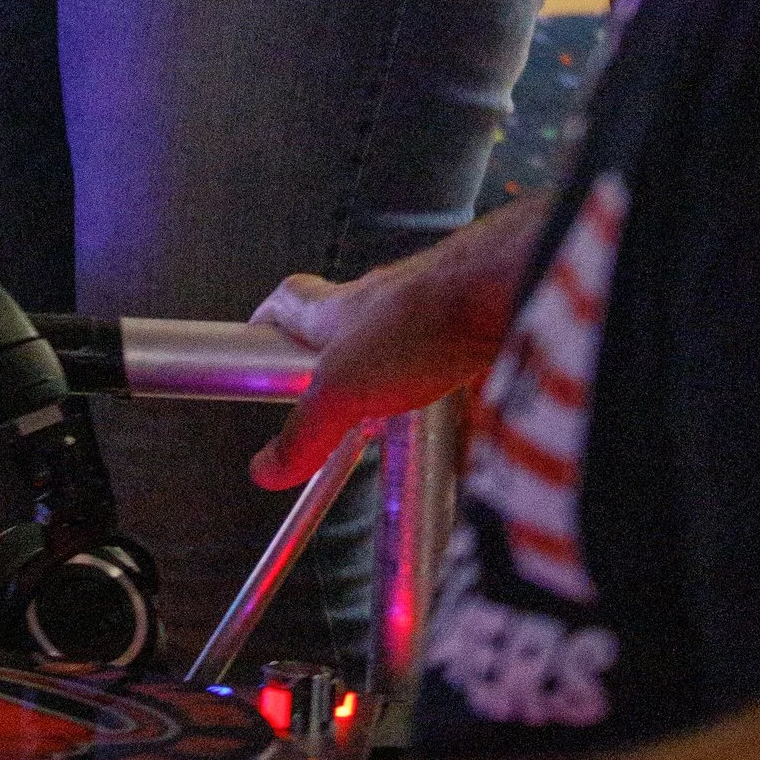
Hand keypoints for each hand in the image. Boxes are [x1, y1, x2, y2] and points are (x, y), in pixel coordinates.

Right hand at [247, 202, 536, 488]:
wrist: (503, 292)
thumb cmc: (428, 314)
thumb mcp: (344, 388)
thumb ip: (305, 431)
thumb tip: (268, 466)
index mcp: (338, 310)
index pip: (289, 301)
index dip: (268, 320)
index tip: (255, 340)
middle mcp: (381, 306)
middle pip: (343, 323)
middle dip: (330, 359)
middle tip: (326, 398)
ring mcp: (427, 318)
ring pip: (397, 347)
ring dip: (389, 381)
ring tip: (391, 426)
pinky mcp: (469, 336)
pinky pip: (448, 368)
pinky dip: (443, 397)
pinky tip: (452, 429)